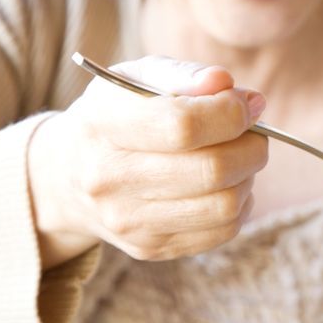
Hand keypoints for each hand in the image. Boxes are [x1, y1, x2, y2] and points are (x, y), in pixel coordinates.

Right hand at [28, 56, 267, 267]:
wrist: (67, 175)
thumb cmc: (117, 115)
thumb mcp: (137, 78)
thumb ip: (183, 75)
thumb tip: (224, 83)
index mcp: (103, 123)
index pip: (184, 125)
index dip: (231, 113)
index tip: (248, 103)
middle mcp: (109, 177)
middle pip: (212, 169)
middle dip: (252, 146)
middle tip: (255, 133)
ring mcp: (128, 220)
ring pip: (225, 205)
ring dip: (249, 177)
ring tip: (240, 157)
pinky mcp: (149, 248)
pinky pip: (222, 231)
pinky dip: (240, 204)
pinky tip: (227, 185)